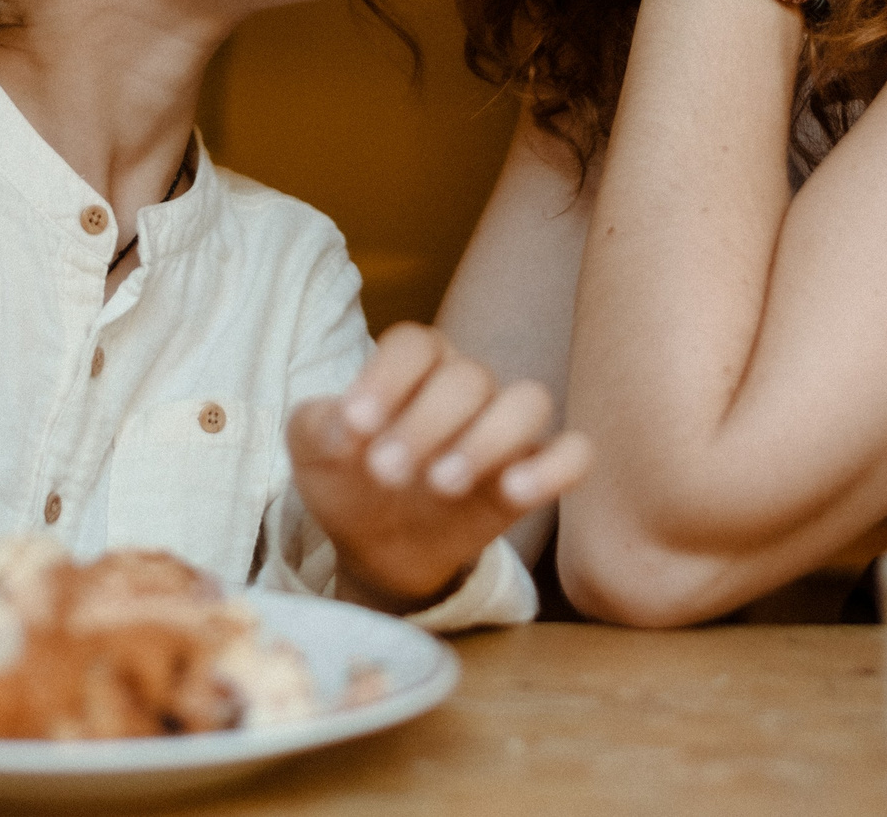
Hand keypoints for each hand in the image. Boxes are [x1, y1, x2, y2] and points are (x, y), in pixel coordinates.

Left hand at [287, 323, 593, 612]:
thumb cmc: (346, 477)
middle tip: (384, 473)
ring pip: (529, 401)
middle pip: (468, 377)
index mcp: (413, 364)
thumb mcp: (312, 450)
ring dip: (488, 439)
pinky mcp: (532, 474)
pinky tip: (515, 491)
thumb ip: (316, 425)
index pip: (415, 344)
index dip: (386, 377)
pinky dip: (554, 467)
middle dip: (425, 423)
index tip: (353, 427)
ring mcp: (505, 429)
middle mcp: (466, 385)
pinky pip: (574, 453)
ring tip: (442, 484)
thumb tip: (345, 427)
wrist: (377, 543)